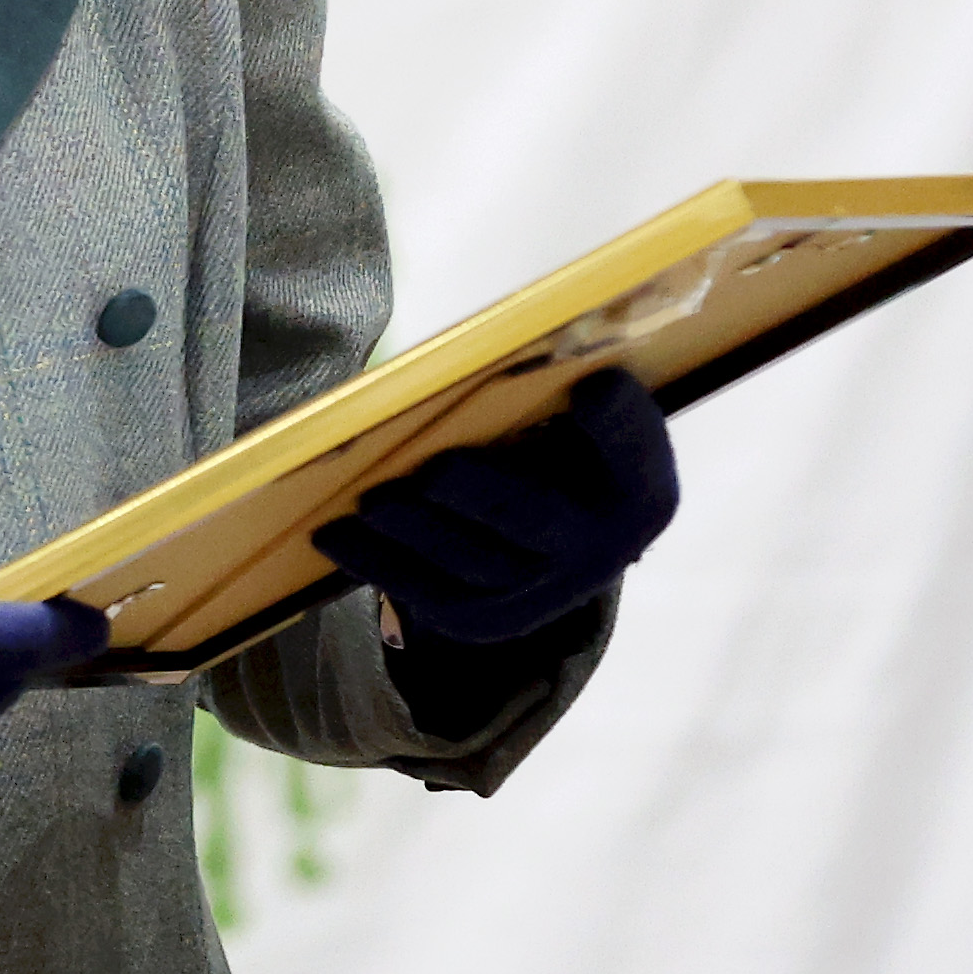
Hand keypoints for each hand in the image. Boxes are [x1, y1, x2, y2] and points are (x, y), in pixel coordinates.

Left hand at [313, 366, 679, 649]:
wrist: (566, 536)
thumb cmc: (563, 448)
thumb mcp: (575, 412)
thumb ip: (549, 388)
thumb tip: (488, 355)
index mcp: (637, 482)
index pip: (634, 443)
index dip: (617, 420)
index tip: (595, 388)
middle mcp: (602, 547)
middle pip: (536, 517)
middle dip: (482, 494)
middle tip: (433, 469)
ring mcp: (547, 592)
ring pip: (473, 564)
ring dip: (415, 532)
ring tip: (370, 501)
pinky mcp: (495, 619)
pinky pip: (433, 597)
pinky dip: (380, 565)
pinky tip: (335, 538)